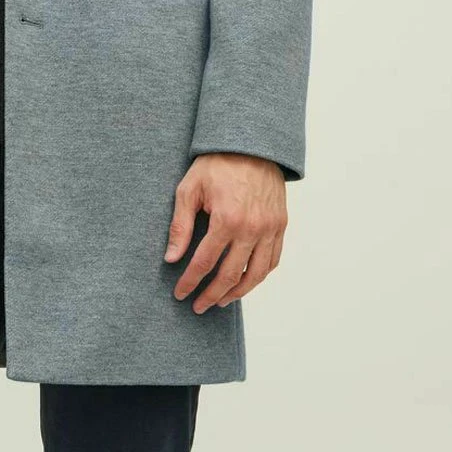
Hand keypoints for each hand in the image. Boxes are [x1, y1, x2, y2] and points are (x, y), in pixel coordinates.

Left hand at [163, 153, 286, 311]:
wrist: (252, 144)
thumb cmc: (217, 164)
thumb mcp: (189, 189)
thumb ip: (180, 226)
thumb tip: (171, 258)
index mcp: (227, 219)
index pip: (204, 262)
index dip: (190, 282)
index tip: (180, 294)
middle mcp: (252, 228)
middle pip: (231, 276)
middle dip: (211, 295)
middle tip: (198, 306)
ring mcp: (270, 229)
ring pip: (256, 274)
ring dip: (238, 293)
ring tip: (221, 301)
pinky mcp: (281, 225)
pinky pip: (273, 260)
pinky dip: (260, 276)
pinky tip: (246, 281)